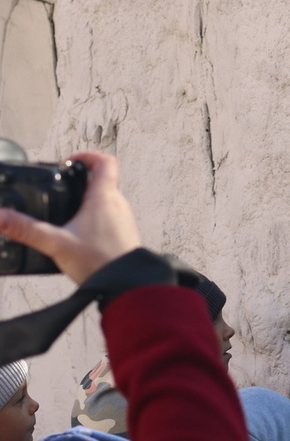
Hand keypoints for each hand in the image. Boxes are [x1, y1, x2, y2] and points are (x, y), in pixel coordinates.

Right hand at [0, 152, 140, 284]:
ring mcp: (123, 218)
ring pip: (106, 199)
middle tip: (60, 188)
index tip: (68, 162)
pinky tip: (77, 232)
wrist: (126, 285)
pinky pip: (109, 216)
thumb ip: (26, 230)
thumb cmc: (100, 262)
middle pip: (102, 180)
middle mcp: (118, 204)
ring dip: (86, 199)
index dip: (87, 156)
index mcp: (104, 198)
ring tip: (66, 210)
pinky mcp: (123, 233)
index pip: (105, 161)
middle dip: (79, 181)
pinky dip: (93, 216)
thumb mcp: (56, 243)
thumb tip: (0, 217)